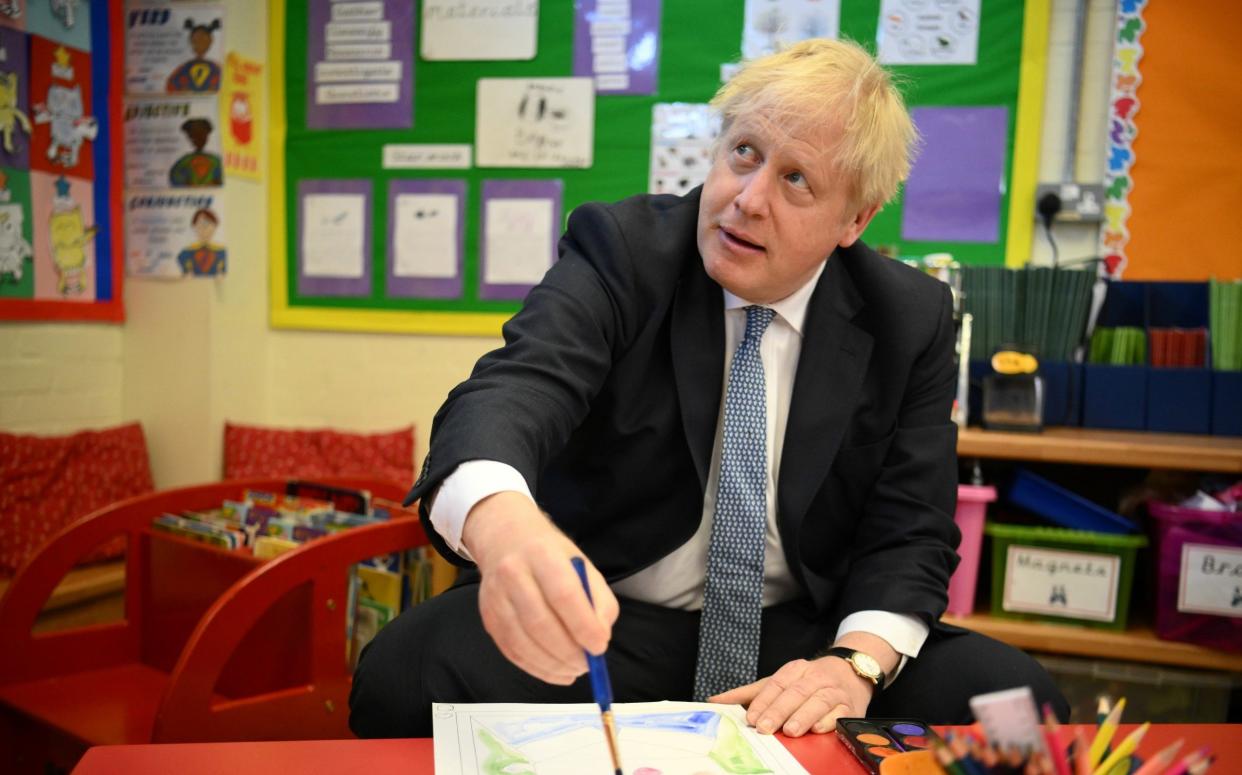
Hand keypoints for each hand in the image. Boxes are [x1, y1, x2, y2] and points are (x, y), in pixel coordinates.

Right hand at [462, 491, 619, 685]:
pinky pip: (512, 651)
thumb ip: (599, 602)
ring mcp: (495, 597)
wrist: (506, 540)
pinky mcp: (488, 617)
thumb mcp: (582, 566)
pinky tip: (556, 671)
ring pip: (522, 642)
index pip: (563, 594)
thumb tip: (599, 640)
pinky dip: (537, 668)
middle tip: (588, 664)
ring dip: (553, 664)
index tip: (600, 646)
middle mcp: (512, 573)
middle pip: (539, 622)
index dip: (583, 625)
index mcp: (542, 553)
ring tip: (575, 669)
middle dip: (568, 651)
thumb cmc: (552, 557)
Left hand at [710, 655, 874, 736]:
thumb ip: (749, 693)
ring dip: (803, 716)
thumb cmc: (808, 682)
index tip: (750, 718)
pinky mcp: (849, 706)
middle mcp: (814, 677)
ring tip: (790, 731)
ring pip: (818, 700)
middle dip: (778, 711)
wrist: (851, 672)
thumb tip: (715, 701)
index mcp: (795, 670)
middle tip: (764, 728)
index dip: (763, 702)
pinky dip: (829, 721)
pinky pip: (840, 712)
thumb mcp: (779, 682)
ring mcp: (834, 691)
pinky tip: (818, 730)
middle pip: (795, 692)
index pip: (776, 684)